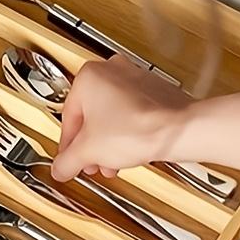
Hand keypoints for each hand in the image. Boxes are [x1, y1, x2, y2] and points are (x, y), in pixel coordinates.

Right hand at [51, 56, 190, 180]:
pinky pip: (130, 113)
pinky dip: (125, 133)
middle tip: (89, 162)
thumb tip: (59, 169)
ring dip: (107, 142)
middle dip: (90, 145)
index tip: (67, 160)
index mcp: (88, 77)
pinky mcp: (153, 91)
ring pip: (110, 116)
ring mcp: (135, 79)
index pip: (67, 118)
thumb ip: (67, 162)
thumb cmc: (139, 129)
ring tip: (109, 162)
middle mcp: (111, 71)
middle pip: (90, 116)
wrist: (180, 130)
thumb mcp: (88, 152)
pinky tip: (127, 151)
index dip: (67, 146)